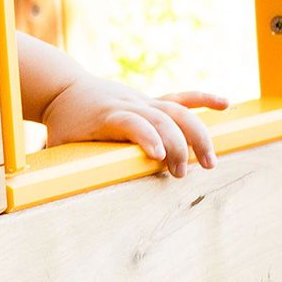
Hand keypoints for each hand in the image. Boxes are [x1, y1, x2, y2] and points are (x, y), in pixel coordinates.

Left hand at [41, 74, 228, 177]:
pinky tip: (225, 105)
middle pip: (162, 120)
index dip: (146, 137)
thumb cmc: (62, 123)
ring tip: (210, 163)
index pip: (131, 122)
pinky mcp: (151, 101)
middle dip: (178, 147)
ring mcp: (143, 101)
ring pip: (178, 111)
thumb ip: (63, 166)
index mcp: (107, 115)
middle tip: (181, 175)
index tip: (158, 157)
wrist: (63, 89)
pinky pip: (180, 98)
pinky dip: (203, 100)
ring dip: (198, 135)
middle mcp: (129, 105)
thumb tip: (55, 193)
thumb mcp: (58, 143)